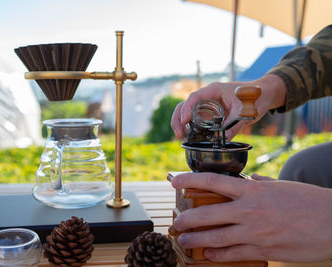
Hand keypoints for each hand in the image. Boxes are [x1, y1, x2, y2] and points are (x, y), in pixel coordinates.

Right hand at [170, 75, 286, 139]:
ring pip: (187, 112)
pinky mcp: (210, 112)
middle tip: (179, 134)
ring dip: (181, 124)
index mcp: (214, 90)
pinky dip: (190, 127)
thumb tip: (223, 140)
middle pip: (185, 105)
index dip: (186, 109)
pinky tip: (189, 137)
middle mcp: (207, 96)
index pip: (194, 97)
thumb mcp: (246, 111)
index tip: (185, 121)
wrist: (264, 93)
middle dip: (178, 119)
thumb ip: (234, 125)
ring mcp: (207, 104)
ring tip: (181, 138)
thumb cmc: (255, 96)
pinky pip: (195, 119)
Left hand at [171, 172, 331, 261]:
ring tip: (184, 240)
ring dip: (195, 240)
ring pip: (215, 237)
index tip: (174, 180)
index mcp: (253, 190)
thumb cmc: (309, 201)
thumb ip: (260, 184)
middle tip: (176, 221)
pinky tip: (207, 254)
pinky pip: (233, 253)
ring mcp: (255, 232)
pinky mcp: (263, 249)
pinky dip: (217, 254)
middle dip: (186, 218)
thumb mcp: (281, 186)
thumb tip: (247, 182)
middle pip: (207, 213)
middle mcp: (249, 210)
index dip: (190, 179)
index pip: (212, 181)